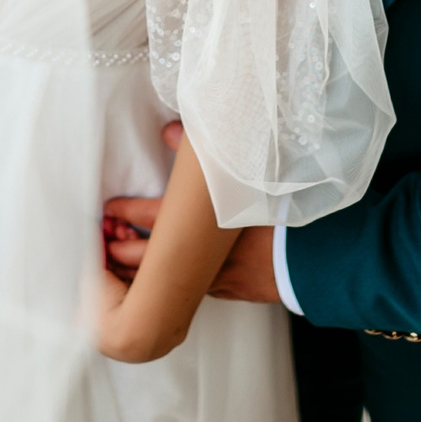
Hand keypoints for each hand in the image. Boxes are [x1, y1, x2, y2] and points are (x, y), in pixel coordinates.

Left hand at [100, 126, 282, 303]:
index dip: (124, 212)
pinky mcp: (230, 290)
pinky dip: (171, 286)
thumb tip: (170, 131)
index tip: (107, 210)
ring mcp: (212, 277)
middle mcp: (198, 254)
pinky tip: (166, 283)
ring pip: (162, 281)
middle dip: (119, 251)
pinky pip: (190, 290)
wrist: (316, 257)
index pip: (149, 216)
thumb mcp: (243, 175)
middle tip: (104, 243)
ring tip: (122, 266)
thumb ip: (200, 153)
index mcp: (198, 223)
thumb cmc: (281, 211)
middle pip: (144, 257)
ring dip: (140, 274)